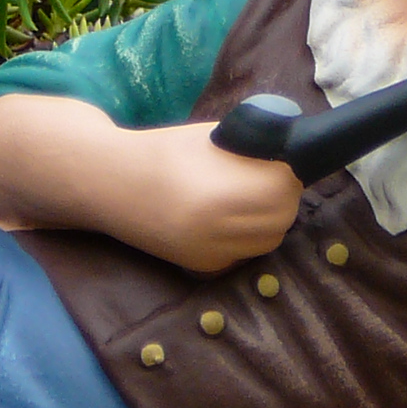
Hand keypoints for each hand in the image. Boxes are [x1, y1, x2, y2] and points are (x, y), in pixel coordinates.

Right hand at [0, 94, 299, 271]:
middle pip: (282, 217)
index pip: (285, 188)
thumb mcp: (214, 138)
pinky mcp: (204, 268)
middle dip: (281, 195)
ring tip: (247, 194)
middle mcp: (220, 233)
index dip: (288, 171)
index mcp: (224, 195)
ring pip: (268, 239)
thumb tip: (295, 145)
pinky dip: (247, 236)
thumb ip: (255, 148)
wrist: (111, 184)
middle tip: (266, 175)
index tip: (281, 157)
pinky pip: (245, 253)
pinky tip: (226, 216)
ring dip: (268, 217)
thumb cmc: (163, 152)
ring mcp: (212, 255)